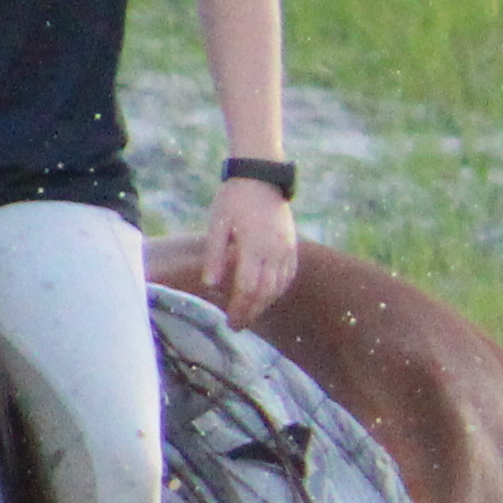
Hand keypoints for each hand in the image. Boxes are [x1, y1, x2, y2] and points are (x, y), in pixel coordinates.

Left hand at [207, 176, 302, 322]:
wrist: (261, 177)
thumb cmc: (234, 199)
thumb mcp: (218, 224)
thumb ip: (215, 256)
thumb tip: (210, 286)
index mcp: (254, 245)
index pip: (248, 287)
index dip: (239, 308)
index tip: (230, 321)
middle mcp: (274, 250)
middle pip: (265, 292)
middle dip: (251, 311)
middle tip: (238, 325)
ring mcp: (286, 248)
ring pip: (278, 286)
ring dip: (264, 304)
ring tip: (249, 313)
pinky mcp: (292, 246)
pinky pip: (287, 275)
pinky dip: (277, 290)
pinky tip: (266, 296)